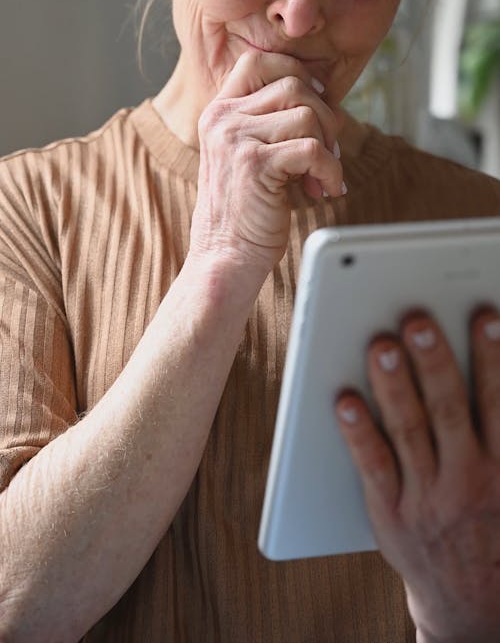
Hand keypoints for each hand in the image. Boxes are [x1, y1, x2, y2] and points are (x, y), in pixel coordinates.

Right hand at [189, 49, 343, 277]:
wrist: (224, 258)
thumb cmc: (244, 212)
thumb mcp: (248, 156)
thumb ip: (269, 124)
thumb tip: (322, 102)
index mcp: (219, 112)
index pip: (258, 62)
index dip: (295, 73)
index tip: (316, 102)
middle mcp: (222, 118)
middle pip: (293, 85)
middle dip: (324, 117)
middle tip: (327, 152)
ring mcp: (236, 139)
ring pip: (306, 114)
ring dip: (328, 147)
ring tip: (322, 177)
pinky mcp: (254, 164)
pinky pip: (312, 149)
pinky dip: (330, 171)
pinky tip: (326, 190)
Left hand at [336, 307, 499, 642]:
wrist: (470, 600)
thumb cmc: (490, 521)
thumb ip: (497, 429)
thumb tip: (493, 372)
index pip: (499, 402)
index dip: (494, 358)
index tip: (485, 316)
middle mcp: (468, 478)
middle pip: (449, 409)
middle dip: (435, 361)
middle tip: (418, 319)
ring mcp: (427, 496)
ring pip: (409, 430)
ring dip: (394, 385)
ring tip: (381, 344)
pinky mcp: (391, 512)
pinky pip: (373, 467)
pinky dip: (359, 433)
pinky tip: (345, 401)